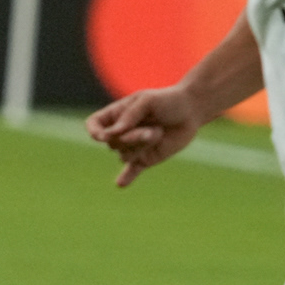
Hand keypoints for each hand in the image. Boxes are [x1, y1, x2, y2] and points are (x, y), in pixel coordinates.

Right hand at [85, 86, 203, 187]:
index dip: (95, 132)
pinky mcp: (146, 158)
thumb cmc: (168, 100)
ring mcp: (133, 146)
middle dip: (132, 138)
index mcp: (117, 114)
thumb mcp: (147, 100)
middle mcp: (121, 132)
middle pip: (113, 143)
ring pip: (125, 155)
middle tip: (152, 129)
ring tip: (158, 132)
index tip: (104, 136)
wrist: (190, 111)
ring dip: (142, 146)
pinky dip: (126, 178)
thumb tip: (113, 133)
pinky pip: (132, 170)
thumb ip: (129, 115)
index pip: (94, 124)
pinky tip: (120, 184)